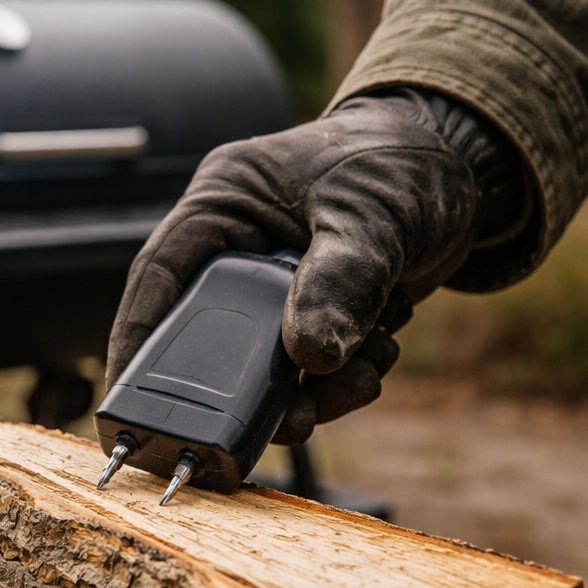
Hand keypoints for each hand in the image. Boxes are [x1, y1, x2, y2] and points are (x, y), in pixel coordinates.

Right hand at [107, 88, 526, 444]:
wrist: (461, 172)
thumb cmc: (402, 164)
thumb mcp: (373, 215)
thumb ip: (343, 279)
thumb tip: (311, 356)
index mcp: (225, 203)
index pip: (160, 276)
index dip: (137, 340)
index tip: (127, 399)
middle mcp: (239, 249)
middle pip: (213, 337)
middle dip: (250, 386)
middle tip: (287, 423)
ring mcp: (274, 288)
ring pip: (266, 366)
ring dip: (312, 392)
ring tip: (362, 376)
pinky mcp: (311, 316)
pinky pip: (307, 372)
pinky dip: (341, 382)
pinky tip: (377, 356)